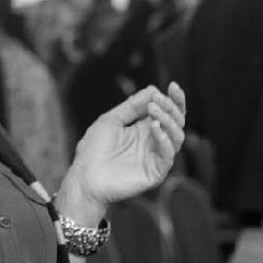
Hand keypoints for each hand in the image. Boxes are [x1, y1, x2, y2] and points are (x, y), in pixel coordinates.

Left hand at [60, 83, 185, 214]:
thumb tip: (153, 89)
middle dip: (171, 107)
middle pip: (177, 122)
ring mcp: (156, 158)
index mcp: (145, 130)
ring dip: (168, 120)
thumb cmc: (93, 150)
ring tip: (153, 110)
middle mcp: (154, 143)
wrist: (84, 177)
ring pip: (177, 137)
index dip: (174, 99)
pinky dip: (164, 138)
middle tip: (158, 100)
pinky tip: (154, 126)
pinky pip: (168, 154)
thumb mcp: (112, 120)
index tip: (172, 85)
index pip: (169, 113)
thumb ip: (132, 106)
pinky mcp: (156, 172)